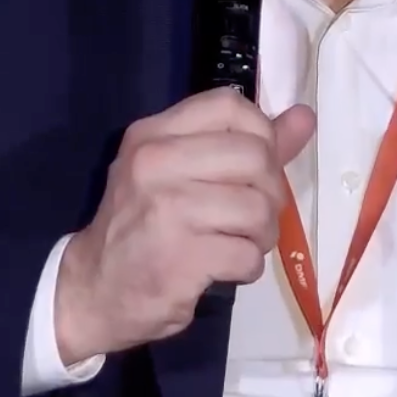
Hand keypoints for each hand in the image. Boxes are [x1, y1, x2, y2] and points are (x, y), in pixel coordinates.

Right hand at [53, 88, 316, 360]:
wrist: (91, 291)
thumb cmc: (142, 227)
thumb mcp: (178, 174)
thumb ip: (243, 144)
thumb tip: (304, 117)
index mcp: (153, 135)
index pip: (228, 105)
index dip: (261, 132)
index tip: (256, 165)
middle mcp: (155, 164)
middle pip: (255, 156)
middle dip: (270, 192)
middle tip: (254, 215)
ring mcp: (167, 211)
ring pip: (258, 208)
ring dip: (263, 234)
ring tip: (241, 243)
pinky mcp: (180, 259)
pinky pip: (247, 255)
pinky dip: (247, 266)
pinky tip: (225, 267)